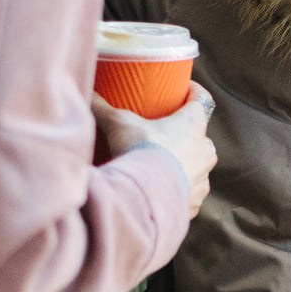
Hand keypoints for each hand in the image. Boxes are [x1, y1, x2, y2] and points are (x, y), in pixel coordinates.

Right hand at [93, 87, 216, 216]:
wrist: (144, 196)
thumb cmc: (139, 150)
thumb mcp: (119, 124)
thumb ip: (103, 107)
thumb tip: (86, 93)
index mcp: (193, 125)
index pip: (202, 99)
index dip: (194, 91)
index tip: (185, 88)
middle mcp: (204, 151)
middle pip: (199, 136)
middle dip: (185, 134)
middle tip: (166, 132)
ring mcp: (202, 179)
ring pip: (197, 167)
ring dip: (184, 164)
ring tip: (163, 165)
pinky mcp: (194, 203)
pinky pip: (190, 194)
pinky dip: (178, 191)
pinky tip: (163, 191)